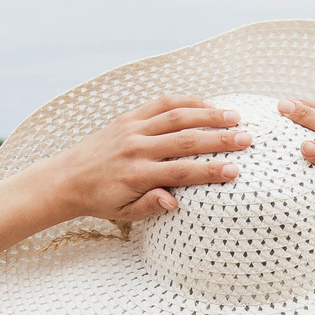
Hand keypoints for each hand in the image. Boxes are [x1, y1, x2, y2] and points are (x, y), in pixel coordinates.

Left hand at [40, 96, 252, 225]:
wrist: (68, 178)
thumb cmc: (100, 199)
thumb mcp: (124, 213)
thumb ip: (150, 206)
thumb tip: (174, 201)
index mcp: (138, 175)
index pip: (181, 172)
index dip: (210, 171)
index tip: (234, 171)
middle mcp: (137, 148)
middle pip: (185, 140)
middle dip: (218, 139)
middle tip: (246, 139)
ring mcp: (133, 129)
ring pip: (176, 116)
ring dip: (208, 114)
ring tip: (235, 116)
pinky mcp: (129, 117)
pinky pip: (161, 104)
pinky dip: (185, 101)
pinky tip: (207, 103)